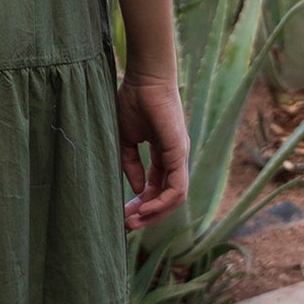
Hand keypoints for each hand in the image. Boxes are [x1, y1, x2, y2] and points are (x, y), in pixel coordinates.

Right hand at [115, 70, 187, 230]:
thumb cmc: (133, 101)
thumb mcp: (126, 139)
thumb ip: (129, 164)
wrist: (144, 78)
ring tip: (135, 220)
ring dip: (155, 213)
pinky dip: (162, 201)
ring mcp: (180, 156)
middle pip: (168, 197)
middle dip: (148, 214)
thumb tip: (134, 188)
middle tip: (127, 225)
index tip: (123, 214)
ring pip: (175, 197)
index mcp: (163, 155)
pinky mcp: (179, 152)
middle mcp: (175, 158)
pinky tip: (145, 207)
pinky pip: (176, 187)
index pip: (156, 188)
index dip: (141, 203)